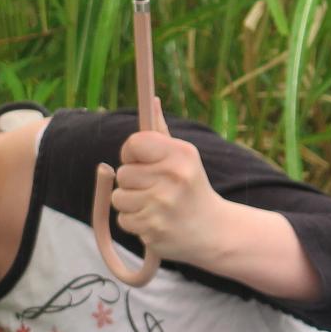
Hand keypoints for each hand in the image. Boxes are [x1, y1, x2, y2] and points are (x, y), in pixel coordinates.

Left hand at [111, 119, 229, 265]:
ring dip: (131, 203)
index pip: (134, 143)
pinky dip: (134, 222)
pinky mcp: (152, 228)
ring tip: (154, 205)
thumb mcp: (184, 156)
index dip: (131, 152)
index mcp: (180, 154)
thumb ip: (161, 132)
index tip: (141, 161)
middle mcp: (172, 176)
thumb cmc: (191, 188)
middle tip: (154, 188)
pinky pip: (123, 220)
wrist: (212, 230)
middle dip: (132, 182)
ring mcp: (162, 204)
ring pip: (119, 197)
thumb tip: (151, 101)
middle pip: (122, 173)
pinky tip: (154, 220)